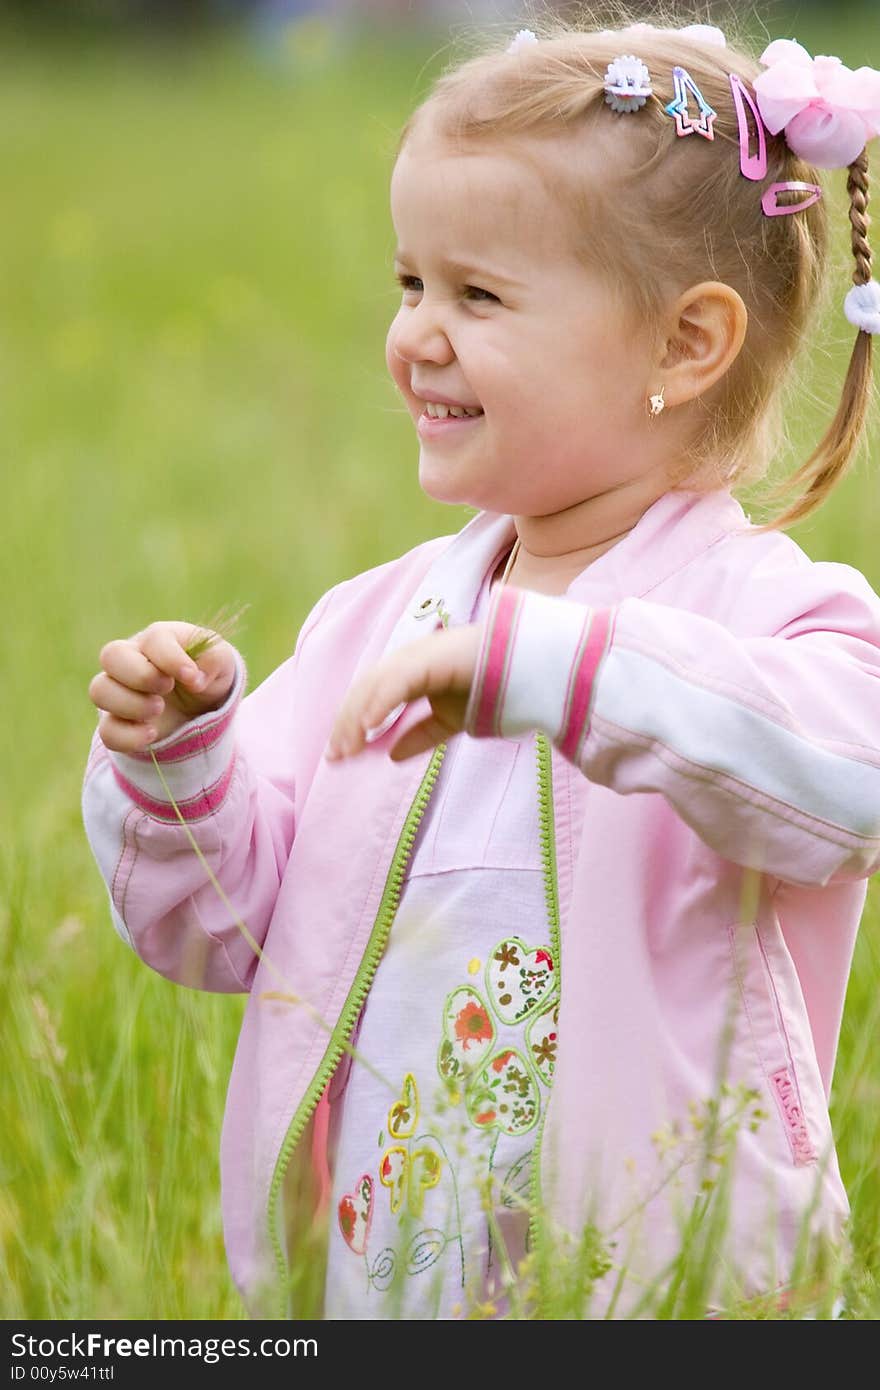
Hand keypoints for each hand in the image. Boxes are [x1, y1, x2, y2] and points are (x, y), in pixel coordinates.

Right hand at [89, 620, 237, 752]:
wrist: (202, 705)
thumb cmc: (208, 673)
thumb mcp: (222, 662)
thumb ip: (214, 659)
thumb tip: (195, 678)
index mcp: (159, 640)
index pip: (154, 640)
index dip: (171, 659)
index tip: (193, 677)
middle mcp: (131, 660)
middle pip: (111, 655)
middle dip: (141, 676)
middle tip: (167, 688)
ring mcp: (119, 691)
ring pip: (99, 691)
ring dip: (130, 704)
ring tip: (158, 709)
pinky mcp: (118, 722)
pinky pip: (107, 731)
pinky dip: (128, 736)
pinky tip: (153, 735)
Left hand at [325, 623, 482, 761]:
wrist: (526, 671)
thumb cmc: (490, 688)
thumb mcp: (448, 721)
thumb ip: (419, 736)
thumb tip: (391, 756)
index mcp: (408, 671)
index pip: (369, 696)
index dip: (351, 724)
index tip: (340, 756)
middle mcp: (407, 659)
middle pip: (364, 690)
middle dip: (346, 724)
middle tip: (335, 757)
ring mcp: (417, 655)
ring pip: (374, 686)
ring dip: (356, 718)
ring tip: (348, 749)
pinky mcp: (429, 658)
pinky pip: (397, 681)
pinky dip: (380, 703)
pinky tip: (369, 726)